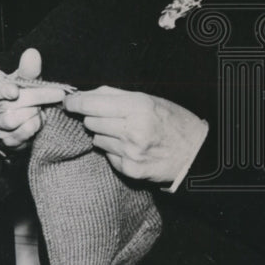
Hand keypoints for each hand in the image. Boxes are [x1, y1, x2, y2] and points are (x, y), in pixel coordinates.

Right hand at [0, 48, 66, 150]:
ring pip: (11, 122)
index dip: (1, 90)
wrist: (12, 114)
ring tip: (42, 106)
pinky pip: (20, 136)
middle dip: (35, 98)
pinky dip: (34, 126)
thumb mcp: (20, 77)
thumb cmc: (15, 89)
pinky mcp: (4, 141)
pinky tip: (39, 118)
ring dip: (33, 113)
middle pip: (7, 106)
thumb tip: (33, 54)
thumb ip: (26, 69)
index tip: (15, 91)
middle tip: (57, 93)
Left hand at [63, 86, 205, 183]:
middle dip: (95, 118)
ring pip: (97, 139)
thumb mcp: (150, 99)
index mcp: (138, 106)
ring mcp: (130, 152)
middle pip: (91, 121)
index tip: (69, 101)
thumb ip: (116, 95)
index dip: (75, 102)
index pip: (91, 104)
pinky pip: (108, 156)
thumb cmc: (173, 122)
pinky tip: (132, 148)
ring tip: (127, 133)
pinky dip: (115, 151)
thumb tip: (85, 94)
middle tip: (112, 117)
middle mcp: (132, 129)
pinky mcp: (129, 170)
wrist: (196, 153)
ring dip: (106, 135)